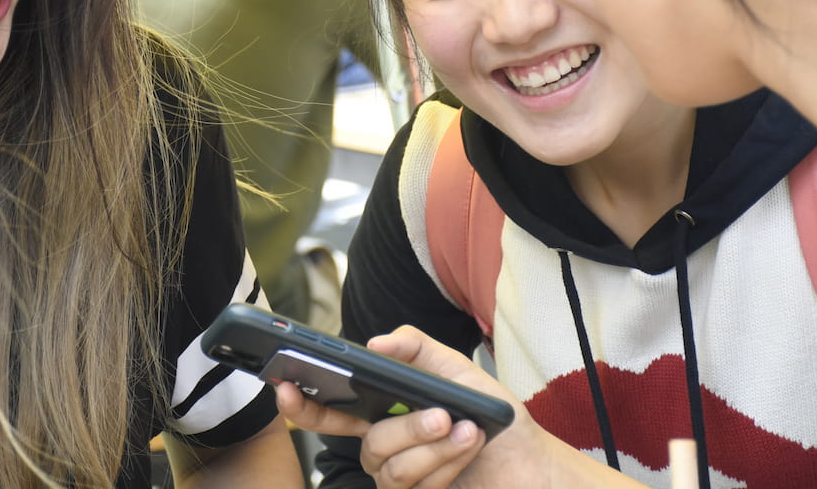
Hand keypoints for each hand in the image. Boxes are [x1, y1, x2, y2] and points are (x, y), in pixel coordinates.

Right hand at [277, 325, 518, 488]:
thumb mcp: (458, 370)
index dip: (301, 404)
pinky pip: (412, 484)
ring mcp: (400, 479)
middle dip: (404, 429)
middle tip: (439, 413)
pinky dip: (445, 464)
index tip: (285, 387)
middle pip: (365, 441)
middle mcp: (386, 448)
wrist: (530, 466)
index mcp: (384, 414)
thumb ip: (416, 347)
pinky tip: (468, 448)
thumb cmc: (495, 420)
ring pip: (390, 466)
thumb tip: (372, 343)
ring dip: (435, 447)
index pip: (331, 412)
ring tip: (468, 430)